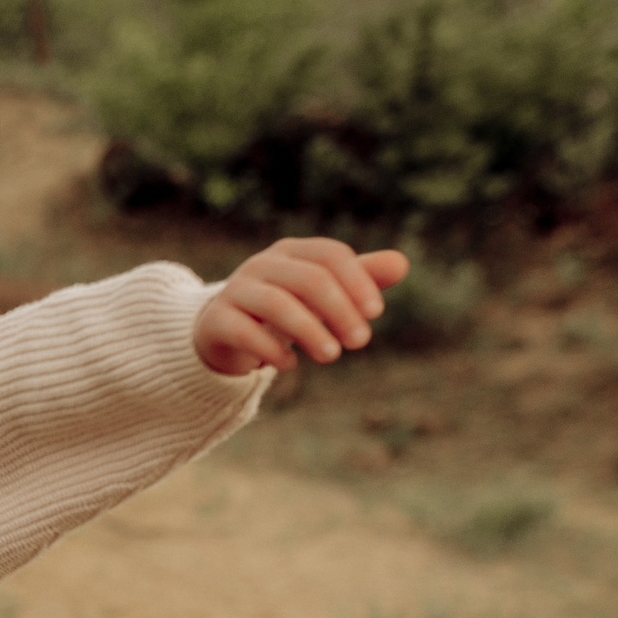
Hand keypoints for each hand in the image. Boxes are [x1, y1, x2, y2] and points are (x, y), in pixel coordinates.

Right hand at [195, 238, 408, 375]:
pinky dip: (271, 350)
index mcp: (291, 252)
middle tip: (361, 342)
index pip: (329, 255)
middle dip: (340, 310)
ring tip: (331, 356)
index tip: (376, 313)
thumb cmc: (284, 307)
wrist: (221, 330)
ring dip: (310, 331)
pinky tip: (289, 365)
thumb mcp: (322, 293)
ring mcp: (235, 291)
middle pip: (308, 279)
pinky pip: (243, 331)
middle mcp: (261, 265)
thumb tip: (402, 264)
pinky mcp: (215, 321)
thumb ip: (360, 279)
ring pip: (276, 304)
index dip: (357, 281)